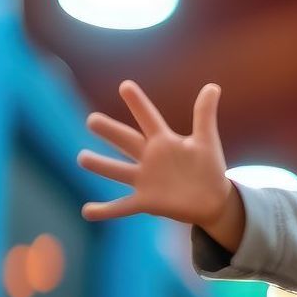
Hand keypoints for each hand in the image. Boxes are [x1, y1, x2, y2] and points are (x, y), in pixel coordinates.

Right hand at [78, 80, 232, 225]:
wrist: (212, 199)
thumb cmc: (208, 167)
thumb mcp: (207, 140)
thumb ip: (205, 114)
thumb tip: (213, 86)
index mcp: (163, 141)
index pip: (149, 118)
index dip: (139, 103)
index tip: (126, 85)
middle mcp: (149, 158)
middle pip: (127, 141)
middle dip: (110, 131)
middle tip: (92, 120)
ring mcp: (145, 180)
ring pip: (118, 171)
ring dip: (101, 165)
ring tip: (82, 158)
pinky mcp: (146, 202)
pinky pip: (122, 206)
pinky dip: (105, 210)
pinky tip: (87, 211)